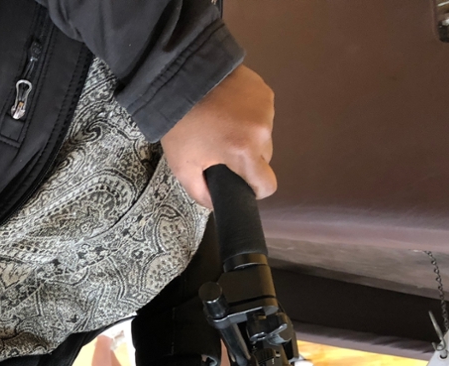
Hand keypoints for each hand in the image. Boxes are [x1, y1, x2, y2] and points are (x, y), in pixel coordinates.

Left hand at [161, 65, 275, 208]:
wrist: (181, 78)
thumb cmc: (180, 126)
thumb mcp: (182, 166)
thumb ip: (201, 193)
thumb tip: (217, 204)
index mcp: (244, 152)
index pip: (267, 184)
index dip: (255, 190)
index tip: (242, 185)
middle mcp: (263, 131)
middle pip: (264, 159)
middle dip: (247, 160)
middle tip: (222, 152)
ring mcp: (266, 108)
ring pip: (263, 136)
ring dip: (248, 136)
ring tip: (223, 127)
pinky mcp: (265, 91)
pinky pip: (263, 114)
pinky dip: (249, 116)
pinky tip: (229, 110)